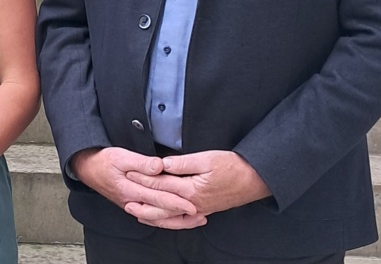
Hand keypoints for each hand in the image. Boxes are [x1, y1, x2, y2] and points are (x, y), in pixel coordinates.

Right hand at [71, 147, 198, 224]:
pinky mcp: (133, 204)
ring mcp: (132, 205)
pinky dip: (165, 219)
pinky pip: (151, 216)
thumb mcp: (120, 156)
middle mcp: (131, 201)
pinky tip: (175, 218)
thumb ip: (141, 162)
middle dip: (181, 216)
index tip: (192, 205)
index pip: (158, 198)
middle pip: (160, 213)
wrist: (87, 168)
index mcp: (130, 189)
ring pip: (157, 218)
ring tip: (193, 219)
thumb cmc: (103, 160)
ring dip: (176, 220)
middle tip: (200, 215)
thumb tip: (159, 166)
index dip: (176, 202)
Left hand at [125, 150, 269, 227]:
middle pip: (161, 204)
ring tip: (137, 213)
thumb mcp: (207, 158)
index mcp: (191, 189)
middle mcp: (193, 204)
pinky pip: (183, 221)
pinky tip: (163, 220)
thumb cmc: (233, 167)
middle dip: (142, 200)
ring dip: (152, 215)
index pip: (161, 184)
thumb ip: (183, 162)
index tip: (129, 173)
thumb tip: (163, 163)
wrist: (255, 180)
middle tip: (125, 198)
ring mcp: (199, 209)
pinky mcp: (204, 211)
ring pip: (171, 217)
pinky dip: (170, 222)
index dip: (143, 178)